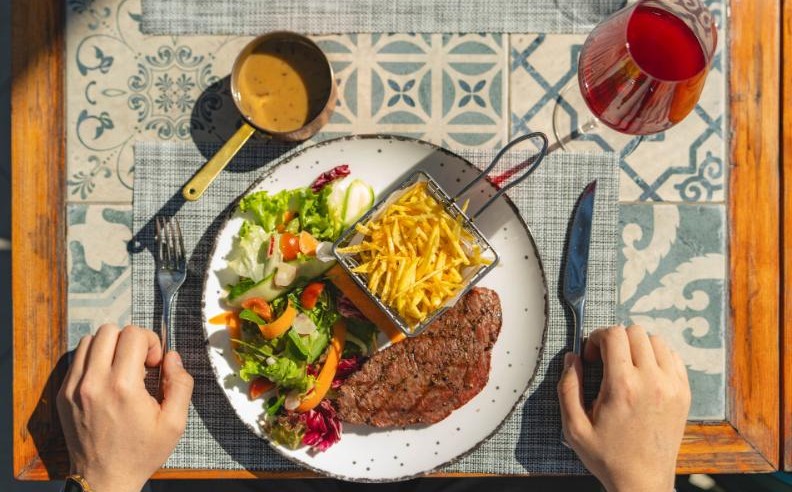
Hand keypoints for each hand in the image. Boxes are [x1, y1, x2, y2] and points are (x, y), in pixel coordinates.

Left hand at [57, 324, 193, 491]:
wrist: (104, 479)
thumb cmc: (140, 453)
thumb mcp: (174, 423)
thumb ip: (180, 384)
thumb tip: (172, 357)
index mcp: (124, 387)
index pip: (133, 334)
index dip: (151, 342)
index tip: (154, 363)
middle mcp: (94, 382)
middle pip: (110, 330)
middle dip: (130, 340)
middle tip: (139, 363)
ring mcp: (74, 388)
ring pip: (90, 340)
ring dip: (110, 347)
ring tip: (122, 368)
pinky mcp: (63, 394)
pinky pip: (77, 359)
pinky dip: (94, 359)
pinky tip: (107, 378)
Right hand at [557, 325, 690, 491]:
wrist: (642, 482)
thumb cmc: (608, 457)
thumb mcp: (574, 427)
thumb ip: (568, 387)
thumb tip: (572, 358)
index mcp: (623, 387)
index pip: (614, 334)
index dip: (596, 338)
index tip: (591, 357)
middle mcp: (651, 382)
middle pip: (635, 332)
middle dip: (615, 340)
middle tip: (606, 360)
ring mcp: (672, 387)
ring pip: (656, 340)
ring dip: (637, 346)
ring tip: (626, 366)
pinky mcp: (683, 394)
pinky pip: (673, 357)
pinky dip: (657, 357)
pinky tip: (644, 373)